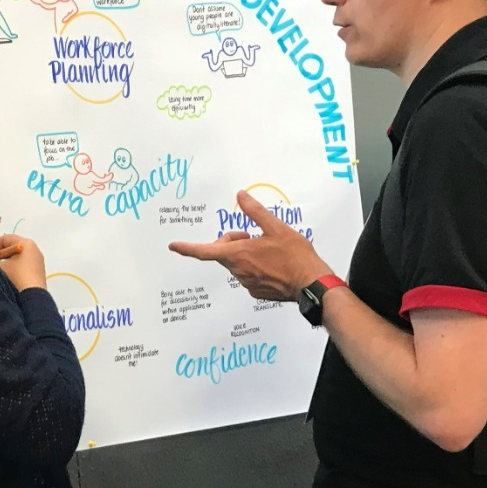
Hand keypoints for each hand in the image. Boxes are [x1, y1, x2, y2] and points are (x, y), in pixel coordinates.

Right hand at [0, 234, 46, 290]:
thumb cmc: (16, 278)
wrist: (32, 299)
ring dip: (4, 262)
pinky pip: (22, 267)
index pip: (5, 238)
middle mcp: (34, 251)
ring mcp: (37, 263)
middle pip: (12, 248)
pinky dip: (11, 269)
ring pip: (17, 258)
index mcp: (27, 244)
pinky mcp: (37, 275)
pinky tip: (3, 277)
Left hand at [168, 190, 331, 299]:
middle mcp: (238, 271)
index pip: (205, 251)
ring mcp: (247, 283)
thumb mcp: (276, 227)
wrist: (312, 283)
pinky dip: (255, 267)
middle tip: (253, 235)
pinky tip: (273, 264)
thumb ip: (255, 212)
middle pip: (224, 253)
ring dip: (245, 254)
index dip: (187, 248)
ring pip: (237, 264)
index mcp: (238, 254)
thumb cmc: (295, 255)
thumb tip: (240, 195)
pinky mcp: (257, 291)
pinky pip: (248, 275)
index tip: (173, 247)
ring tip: (269, 251)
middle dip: (233, 241)